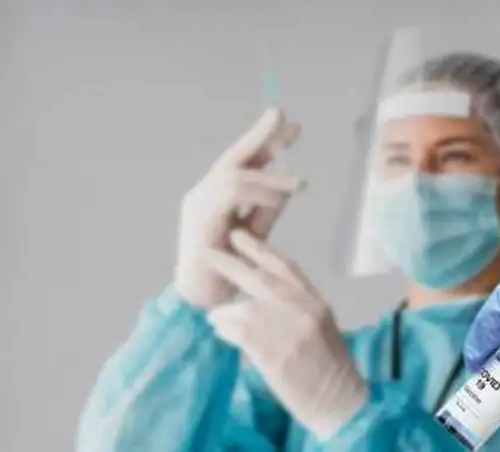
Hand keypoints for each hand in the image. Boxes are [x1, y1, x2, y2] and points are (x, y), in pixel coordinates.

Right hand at [174, 108, 303, 307]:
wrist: (204, 300)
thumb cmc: (230, 270)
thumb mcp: (256, 232)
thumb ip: (269, 207)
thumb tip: (290, 184)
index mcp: (219, 196)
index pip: (244, 162)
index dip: (268, 144)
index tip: (293, 128)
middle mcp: (205, 193)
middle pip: (234, 156)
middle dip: (261, 136)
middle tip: (284, 115)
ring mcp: (199, 203)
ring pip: (234, 172)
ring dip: (270, 175)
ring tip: (300, 183)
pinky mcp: (200, 217)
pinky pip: (230, 191)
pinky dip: (258, 191)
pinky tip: (280, 195)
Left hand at [205, 230, 367, 439]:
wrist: (338, 398)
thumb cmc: (328, 366)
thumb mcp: (319, 325)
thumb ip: (294, 307)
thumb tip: (255, 298)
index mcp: (315, 300)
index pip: (285, 266)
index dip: (260, 249)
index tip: (239, 234)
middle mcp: (304, 310)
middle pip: (261, 280)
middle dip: (232, 265)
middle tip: (209, 252)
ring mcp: (289, 331)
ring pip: (243, 309)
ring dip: (224, 313)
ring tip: (216, 318)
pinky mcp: (275, 353)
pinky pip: (238, 333)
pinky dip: (225, 330)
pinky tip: (221, 331)